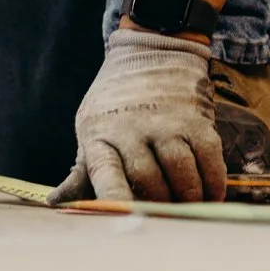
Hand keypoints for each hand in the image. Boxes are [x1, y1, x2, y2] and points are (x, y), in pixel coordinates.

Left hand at [47, 31, 226, 204]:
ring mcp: (168, 123)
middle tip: (163, 218)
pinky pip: (209, 160)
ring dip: (188, 199)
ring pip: (182, 174)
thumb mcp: (92, 128)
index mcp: (101, 136)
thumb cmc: (116, 101)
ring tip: (188, 208)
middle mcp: (134, 130)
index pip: (105, 176)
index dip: (115, 201)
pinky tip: (210, 195)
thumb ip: (82, 170)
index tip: (124, 221)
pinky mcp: (197, 119)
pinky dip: (213, 184)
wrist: (152, 50)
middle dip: (158, 207)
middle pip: (149, 182)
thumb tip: (56, 202)